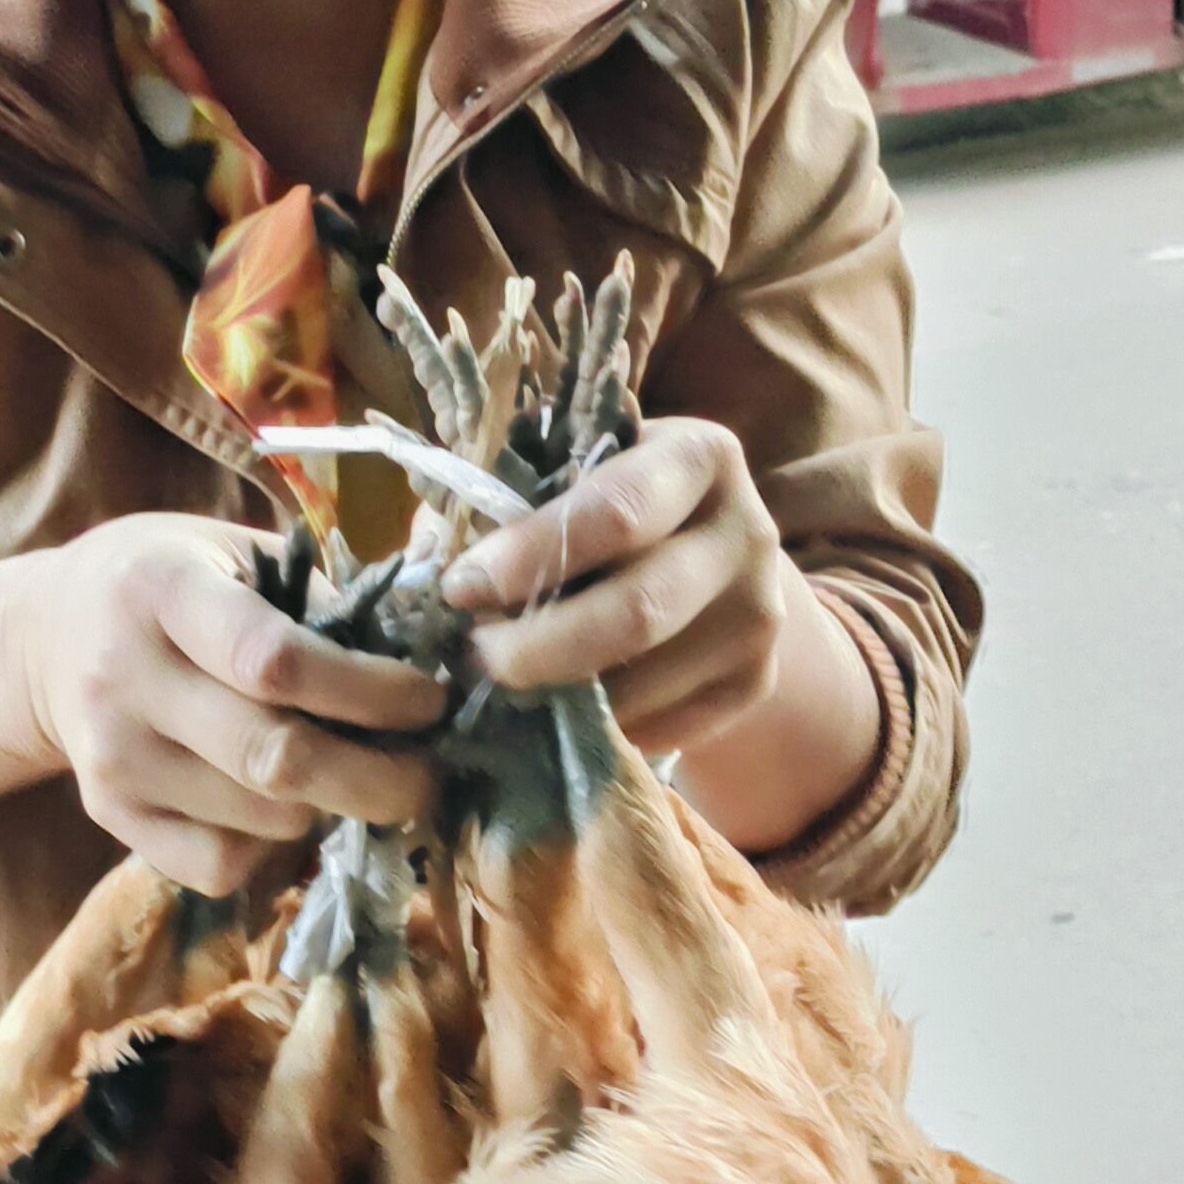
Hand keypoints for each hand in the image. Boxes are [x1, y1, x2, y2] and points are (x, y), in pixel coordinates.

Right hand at [16, 517, 445, 895]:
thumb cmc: (171, 582)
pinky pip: (220, 866)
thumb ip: (319, 595)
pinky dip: (274, 849)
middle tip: (425, 776)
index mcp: (163, 591)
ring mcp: (112, 757)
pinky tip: (286, 806)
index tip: (428, 702)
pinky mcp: (109, 815)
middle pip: (274, 759)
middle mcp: (125, 677)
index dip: (369, 693)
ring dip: (333, 809)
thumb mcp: (231, 550)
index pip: (275, 660)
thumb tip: (427, 659)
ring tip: (360, 779)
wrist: (47, 638)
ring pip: (262, 820)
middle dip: (377, 779)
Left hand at [439, 421, 790, 755]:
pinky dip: (597, 728)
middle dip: (539, 646)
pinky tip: (556, 714)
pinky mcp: (756, 682)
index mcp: (697, 456)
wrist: (705, 555)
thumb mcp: (563, 473)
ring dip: (558, 698)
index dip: (530, 556)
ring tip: (499, 690)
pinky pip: (663, 725)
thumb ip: (501, 503)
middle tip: (474, 660)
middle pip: (638, 611)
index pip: (617, 511)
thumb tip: (425, 568)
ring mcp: (759, 615)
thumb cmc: (603, 505)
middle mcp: (748, 531)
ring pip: (645, 683)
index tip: (459, 588)